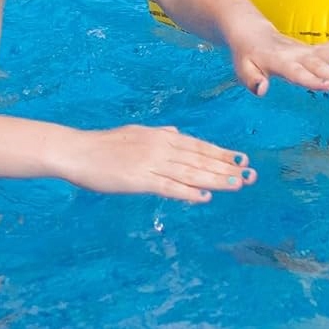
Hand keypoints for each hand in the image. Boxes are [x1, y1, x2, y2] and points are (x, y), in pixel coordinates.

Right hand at [67, 125, 256, 201]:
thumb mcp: (137, 132)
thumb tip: (177, 132)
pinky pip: (169, 187)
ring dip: (216, 180)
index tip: (241, 160)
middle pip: (201, 159)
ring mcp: (151, 163)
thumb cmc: (105, 144)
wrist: (78, 151)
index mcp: (162, 136)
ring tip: (237, 185)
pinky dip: (188, 192)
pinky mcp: (140, 180)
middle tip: (250, 175)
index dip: (222, 154)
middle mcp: (162, 147)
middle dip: (227, 168)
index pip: (199, 146)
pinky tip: (204, 196)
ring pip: (191, 173)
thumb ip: (159, 133)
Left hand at [230, 26, 328, 95]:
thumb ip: (252, 80)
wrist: (252, 34)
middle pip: (318, 64)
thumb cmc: (247, 56)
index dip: (312, 79)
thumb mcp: (242, 69)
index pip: (298, 73)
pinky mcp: (313, 49)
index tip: (328, 85)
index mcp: (280, 62)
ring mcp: (307, 50)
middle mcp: (297, 55)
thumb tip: (262, 90)